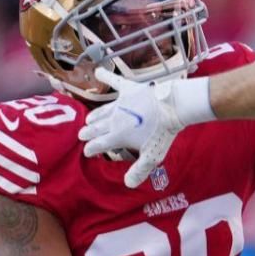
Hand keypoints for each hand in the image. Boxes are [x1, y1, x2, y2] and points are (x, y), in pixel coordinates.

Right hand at [78, 68, 213, 186]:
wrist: (172, 107)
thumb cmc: (162, 133)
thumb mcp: (152, 156)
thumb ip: (139, 170)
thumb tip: (128, 184)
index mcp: (117, 135)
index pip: (98, 144)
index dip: (91, 149)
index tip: (87, 152)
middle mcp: (114, 119)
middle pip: (96, 127)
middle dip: (88, 133)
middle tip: (82, 135)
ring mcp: (121, 103)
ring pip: (102, 111)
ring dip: (94, 117)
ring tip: (89, 120)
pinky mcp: (130, 89)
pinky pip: (114, 81)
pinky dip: (105, 77)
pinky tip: (98, 72)